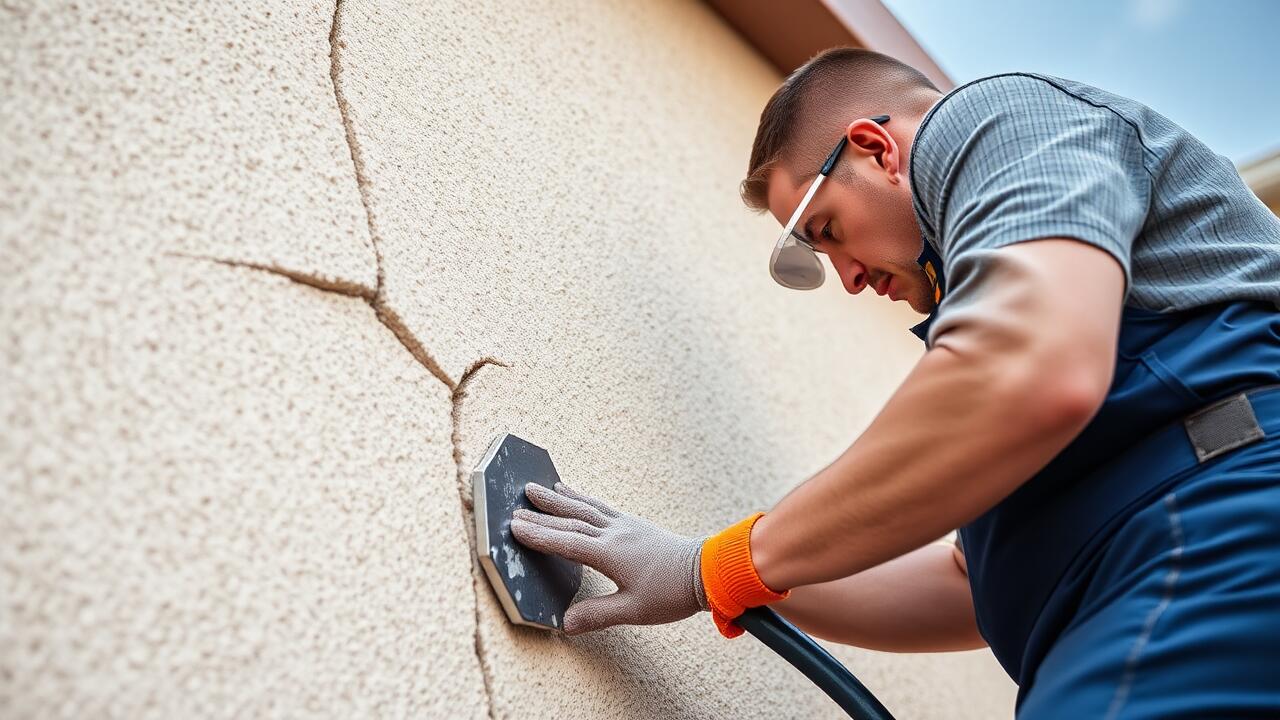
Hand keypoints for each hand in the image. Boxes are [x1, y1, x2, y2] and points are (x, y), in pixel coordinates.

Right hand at [510, 482, 706, 634]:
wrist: (705, 571)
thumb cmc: (671, 592)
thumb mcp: (634, 610)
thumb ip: (597, 614)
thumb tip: (565, 623)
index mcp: (611, 554)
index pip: (567, 543)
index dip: (539, 535)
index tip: (515, 527)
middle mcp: (614, 534)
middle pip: (571, 521)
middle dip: (541, 514)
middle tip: (514, 506)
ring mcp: (624, 526)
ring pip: (584, 508)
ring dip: (558, 499)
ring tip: (536, 488)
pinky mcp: (632, 524)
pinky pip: (600, 506)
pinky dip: (582, 498)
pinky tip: (573, 492)